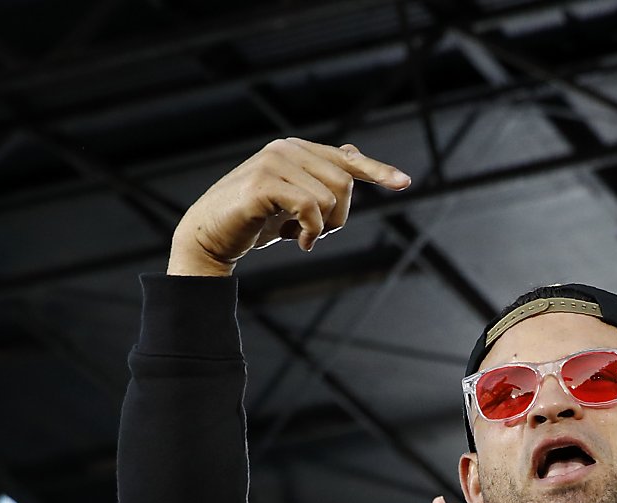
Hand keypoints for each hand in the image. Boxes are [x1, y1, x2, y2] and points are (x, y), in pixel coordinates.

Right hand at [169, 139, 410, 275]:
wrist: (211, 237)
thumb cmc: (255, 221)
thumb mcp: (293, 200)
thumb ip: (320, 178)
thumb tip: (352, 152)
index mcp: (297, 151)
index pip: (347, 160)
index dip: (378, 172)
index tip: (405, 183)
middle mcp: (286, 149)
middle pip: (345, 184)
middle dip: (338, 217)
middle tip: (312, 232)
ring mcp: (273, 163)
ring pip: (331, 198)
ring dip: (322, 228)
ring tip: (297, 234)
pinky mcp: (263, 184)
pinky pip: (311, 207)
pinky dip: (310, 231)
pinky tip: (295, 240)